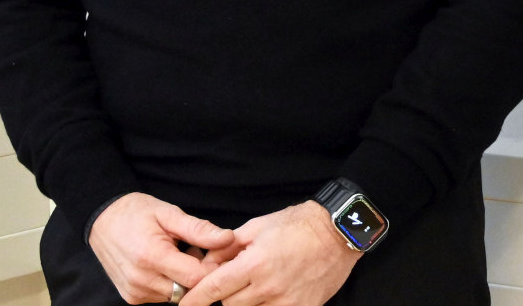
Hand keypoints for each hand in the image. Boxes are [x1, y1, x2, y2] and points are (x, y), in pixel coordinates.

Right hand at [87, 193, 234, 303]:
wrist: (102, 221)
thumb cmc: (137, 213)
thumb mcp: (170, 213)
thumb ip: (199, 229)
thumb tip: (228, 238)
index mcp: (152, 256)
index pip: (195, 277)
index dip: (213, 267)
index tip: (218, 253)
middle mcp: (141, 280)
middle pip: (187, 290)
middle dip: (199, 274)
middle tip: (197, 250)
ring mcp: (134, 292)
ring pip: (176, 295)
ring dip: (184, 280)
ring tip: (180, 254)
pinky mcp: (131, 298)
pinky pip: (162, 297)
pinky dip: (171, 284)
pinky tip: (168, 264)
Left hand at [179, 200, 360, 305]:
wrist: (339, 231)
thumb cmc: (298, 224)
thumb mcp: (258, 226)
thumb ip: (228, 246)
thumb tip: (206, 263)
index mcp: (254, 263)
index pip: (213, 289)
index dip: (194, 300)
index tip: (183, 305)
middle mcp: (267, 287)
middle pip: (228, 304)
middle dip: (224, 294)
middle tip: (234, 279)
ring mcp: (286, 301)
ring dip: (244, 301)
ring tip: (255, 283)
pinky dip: (265, 305)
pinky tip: (270, 292)